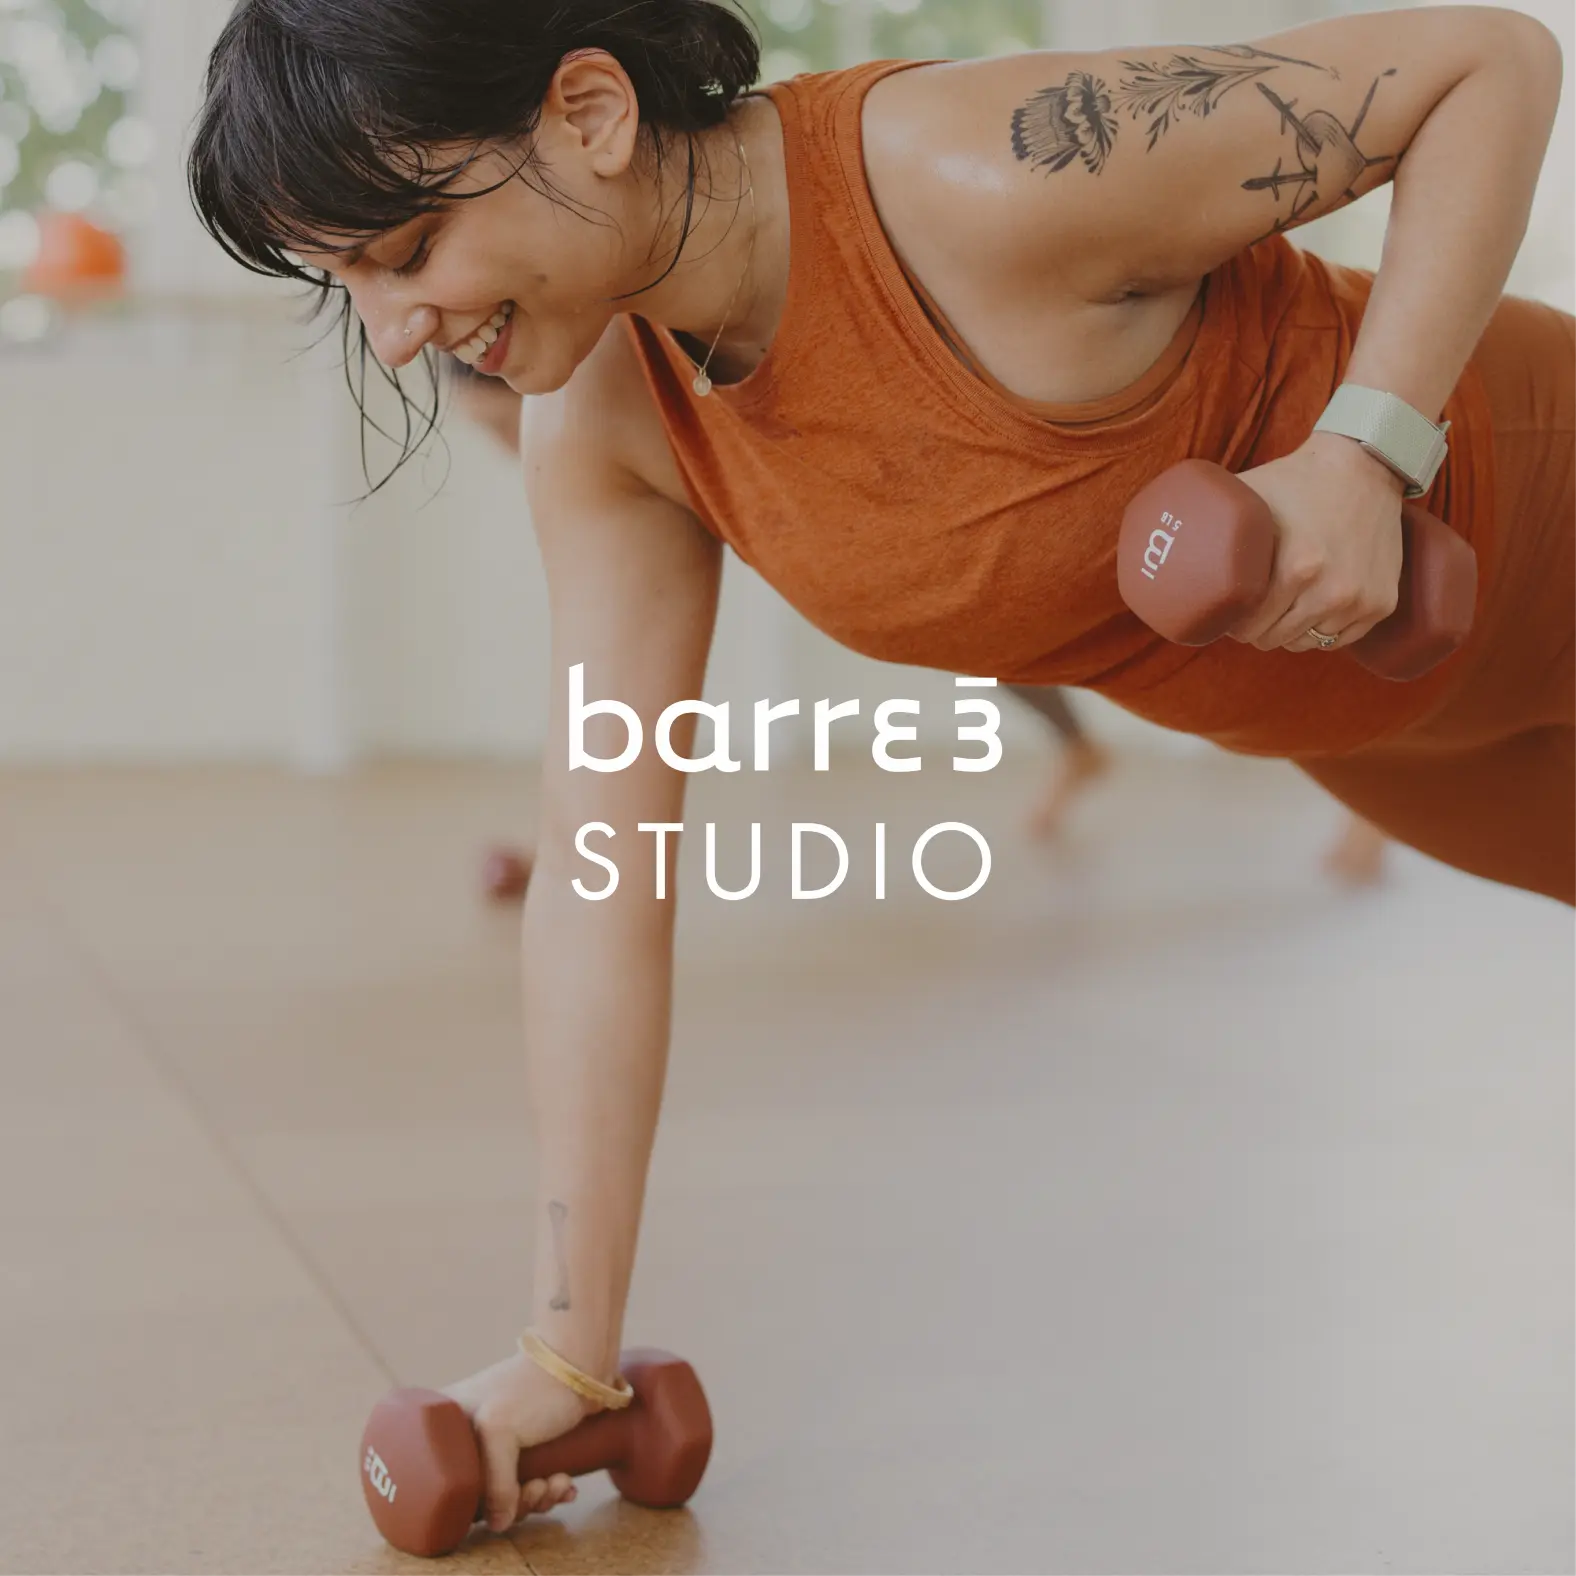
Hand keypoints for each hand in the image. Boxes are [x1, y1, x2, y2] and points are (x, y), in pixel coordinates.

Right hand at [443, 1349, 594, 1533]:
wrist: (581, 1364)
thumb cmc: (533, 1388)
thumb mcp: (499, 1430)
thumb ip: (494, 1484)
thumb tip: (499, 1524)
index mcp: (449, 1426)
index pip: (444, 1480)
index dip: (470, 1503)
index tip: (495, 1503)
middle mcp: (470, 1435)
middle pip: (481, 1493)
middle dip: (515, 1501)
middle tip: (536, 1488)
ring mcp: (501, 1442)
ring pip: (511, 1492)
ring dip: (538, 1497)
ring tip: (557, 1482)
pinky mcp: (531, 1447)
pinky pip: (533, 1483)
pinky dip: (551, 1489)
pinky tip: (566, 1484)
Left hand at [1229, 432, 1407, 654]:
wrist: (1365, 465)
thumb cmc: (1295, 481)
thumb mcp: (1247, 499)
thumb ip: (1209, 528)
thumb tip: (1160, 549)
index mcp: (1297, 570)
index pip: (1248, 627)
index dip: (1230, 623)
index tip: (1226, 613)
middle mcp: (1333, 591)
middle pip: (1274, 639)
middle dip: (1256, 629)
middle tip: (1250, 611)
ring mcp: (1361, 600)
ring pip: (1306, 643)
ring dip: (1289, 631)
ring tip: (1280, 606)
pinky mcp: (1382, 603)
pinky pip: (1339, 639)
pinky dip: (1323, 630)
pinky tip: (1310, 608)